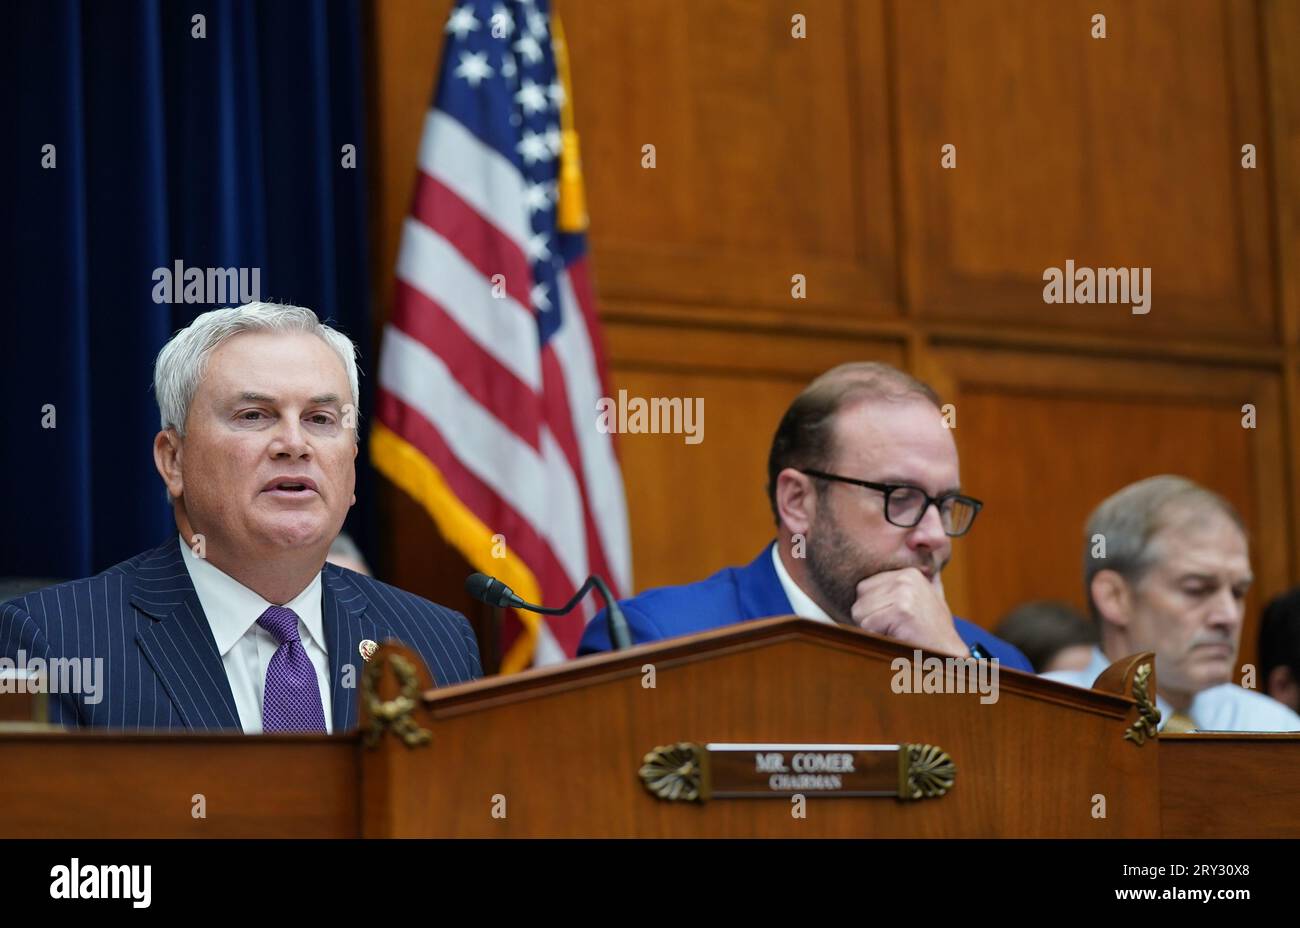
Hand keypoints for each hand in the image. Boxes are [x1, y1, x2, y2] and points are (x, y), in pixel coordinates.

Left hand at [851, 567, 967, 657]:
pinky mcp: (901, 610)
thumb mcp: (928, 598)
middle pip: (860, 600)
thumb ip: (915, 583)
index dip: (872, 609)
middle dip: (870, 619)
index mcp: (907, 572)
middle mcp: (905, 578)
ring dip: (873, 629)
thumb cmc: (934, 631)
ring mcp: (904, 593)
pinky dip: (877, 637)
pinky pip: (868, 625)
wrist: (949, 654)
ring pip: (860, 613)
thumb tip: (916, 558)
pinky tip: (897, 637)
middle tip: (894, 628)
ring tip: (897, 632)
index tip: (893, 620)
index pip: (864, 587)